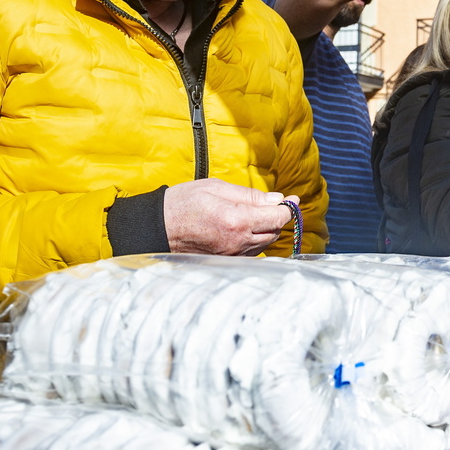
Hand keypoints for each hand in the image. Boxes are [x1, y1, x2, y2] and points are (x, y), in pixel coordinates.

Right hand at [164, 178, 298, 255]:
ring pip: (264, 243)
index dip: (288, 208)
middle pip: (274, 232)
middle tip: (276, 204)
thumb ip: (250, 195)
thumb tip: (277, 199)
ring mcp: (232, 255)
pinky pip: (251, 251)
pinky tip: (246, 228)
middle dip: (278, 217)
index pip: (277, 218)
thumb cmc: (183, 203)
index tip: (293, 199)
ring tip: (258, 214)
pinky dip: (255, 239)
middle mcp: (237, 242)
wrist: (156, 228)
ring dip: (267, 229)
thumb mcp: (216, 188)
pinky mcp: (226, 261)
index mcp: (236, 221)